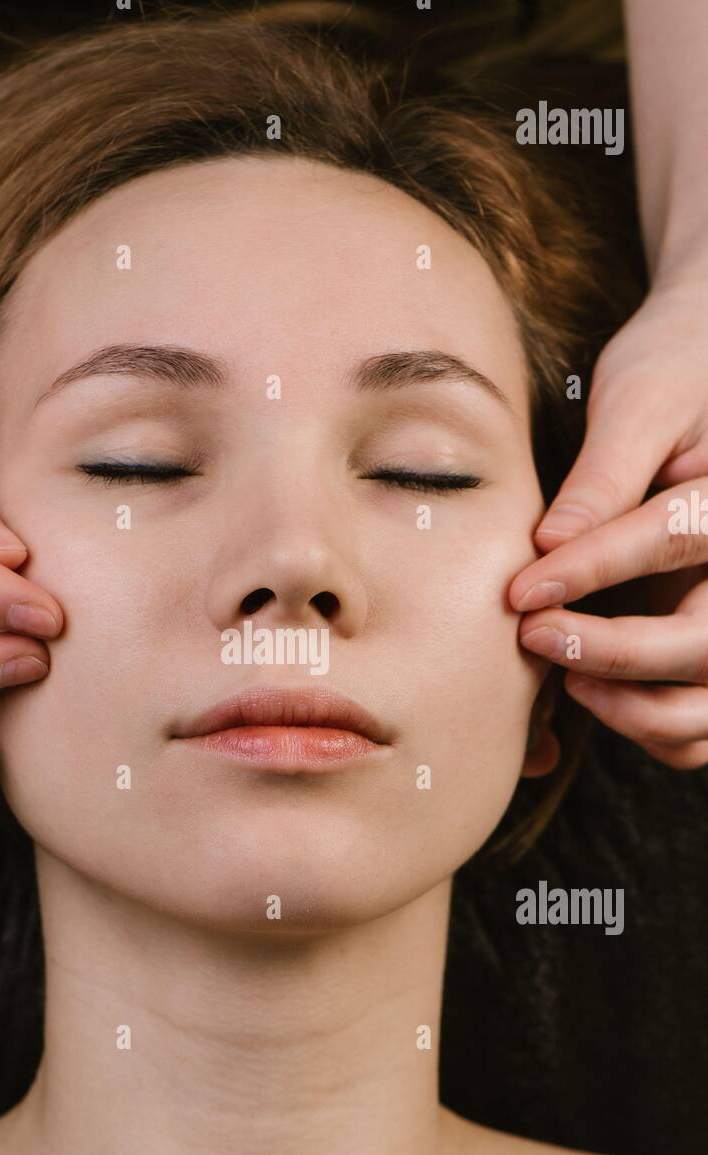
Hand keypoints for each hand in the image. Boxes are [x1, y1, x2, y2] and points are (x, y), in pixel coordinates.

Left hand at [509, 275, 707, 768]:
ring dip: (640, 710)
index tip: (520, 593)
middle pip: (707, 643)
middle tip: (534, 637)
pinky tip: (595, 694)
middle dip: (616, 653)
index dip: (591, 572)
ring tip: (566, 679)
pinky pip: (704, 723)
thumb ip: (603, 474)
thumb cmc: (676, 368)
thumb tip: (550, 544)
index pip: (673, 541)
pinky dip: (656, 731)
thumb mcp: (640, 399)